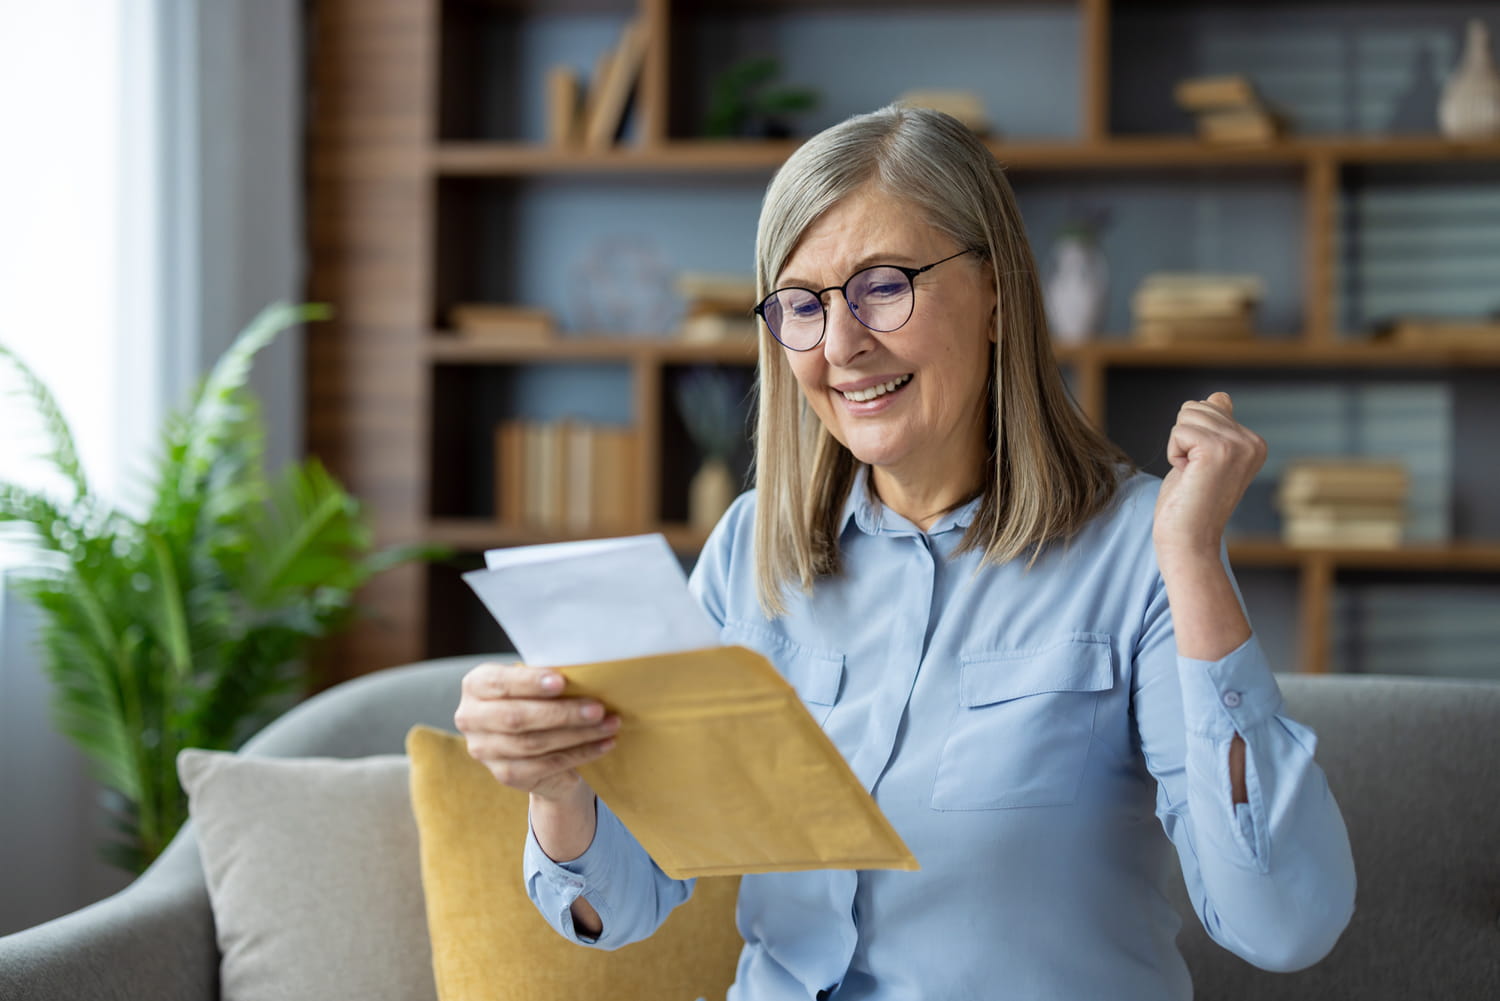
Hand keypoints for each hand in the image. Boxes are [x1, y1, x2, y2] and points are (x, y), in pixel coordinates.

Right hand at [453, 662, 619, 802]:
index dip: (529, 682)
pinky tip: (604, 744)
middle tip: (598, 709)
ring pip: (534, 744)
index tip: (561, 681)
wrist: (536, 746)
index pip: (499, 683)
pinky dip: (580, 754)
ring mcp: (484, 750)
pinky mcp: (505, 774)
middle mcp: (470, 718)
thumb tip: (584, 670)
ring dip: (578, 734)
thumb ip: (548, 677)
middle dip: (561, 713)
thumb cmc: (539, 700)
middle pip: (517, 718)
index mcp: (475, 686)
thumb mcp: (537, 684)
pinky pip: (546, 765)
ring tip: (609, 725)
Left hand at [1153, 391, 1266, 566]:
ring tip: (1192, 475)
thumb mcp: (1206, 458)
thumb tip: (1219, 397)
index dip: (1193, 435)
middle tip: (1194, 473)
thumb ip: (1216, 427)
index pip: (1212, 405)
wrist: (1189, 541)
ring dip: (1178, 447)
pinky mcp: (1218, 450)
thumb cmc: (1190, 503)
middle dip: (1184, 439)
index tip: (1203, 468)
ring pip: (1186, 416)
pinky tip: (1187, 476)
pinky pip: (1178, 431)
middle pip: (1197, 407)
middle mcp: (1253, 442)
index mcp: (1254, 442)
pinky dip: (1173, 454)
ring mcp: (1238, 445)